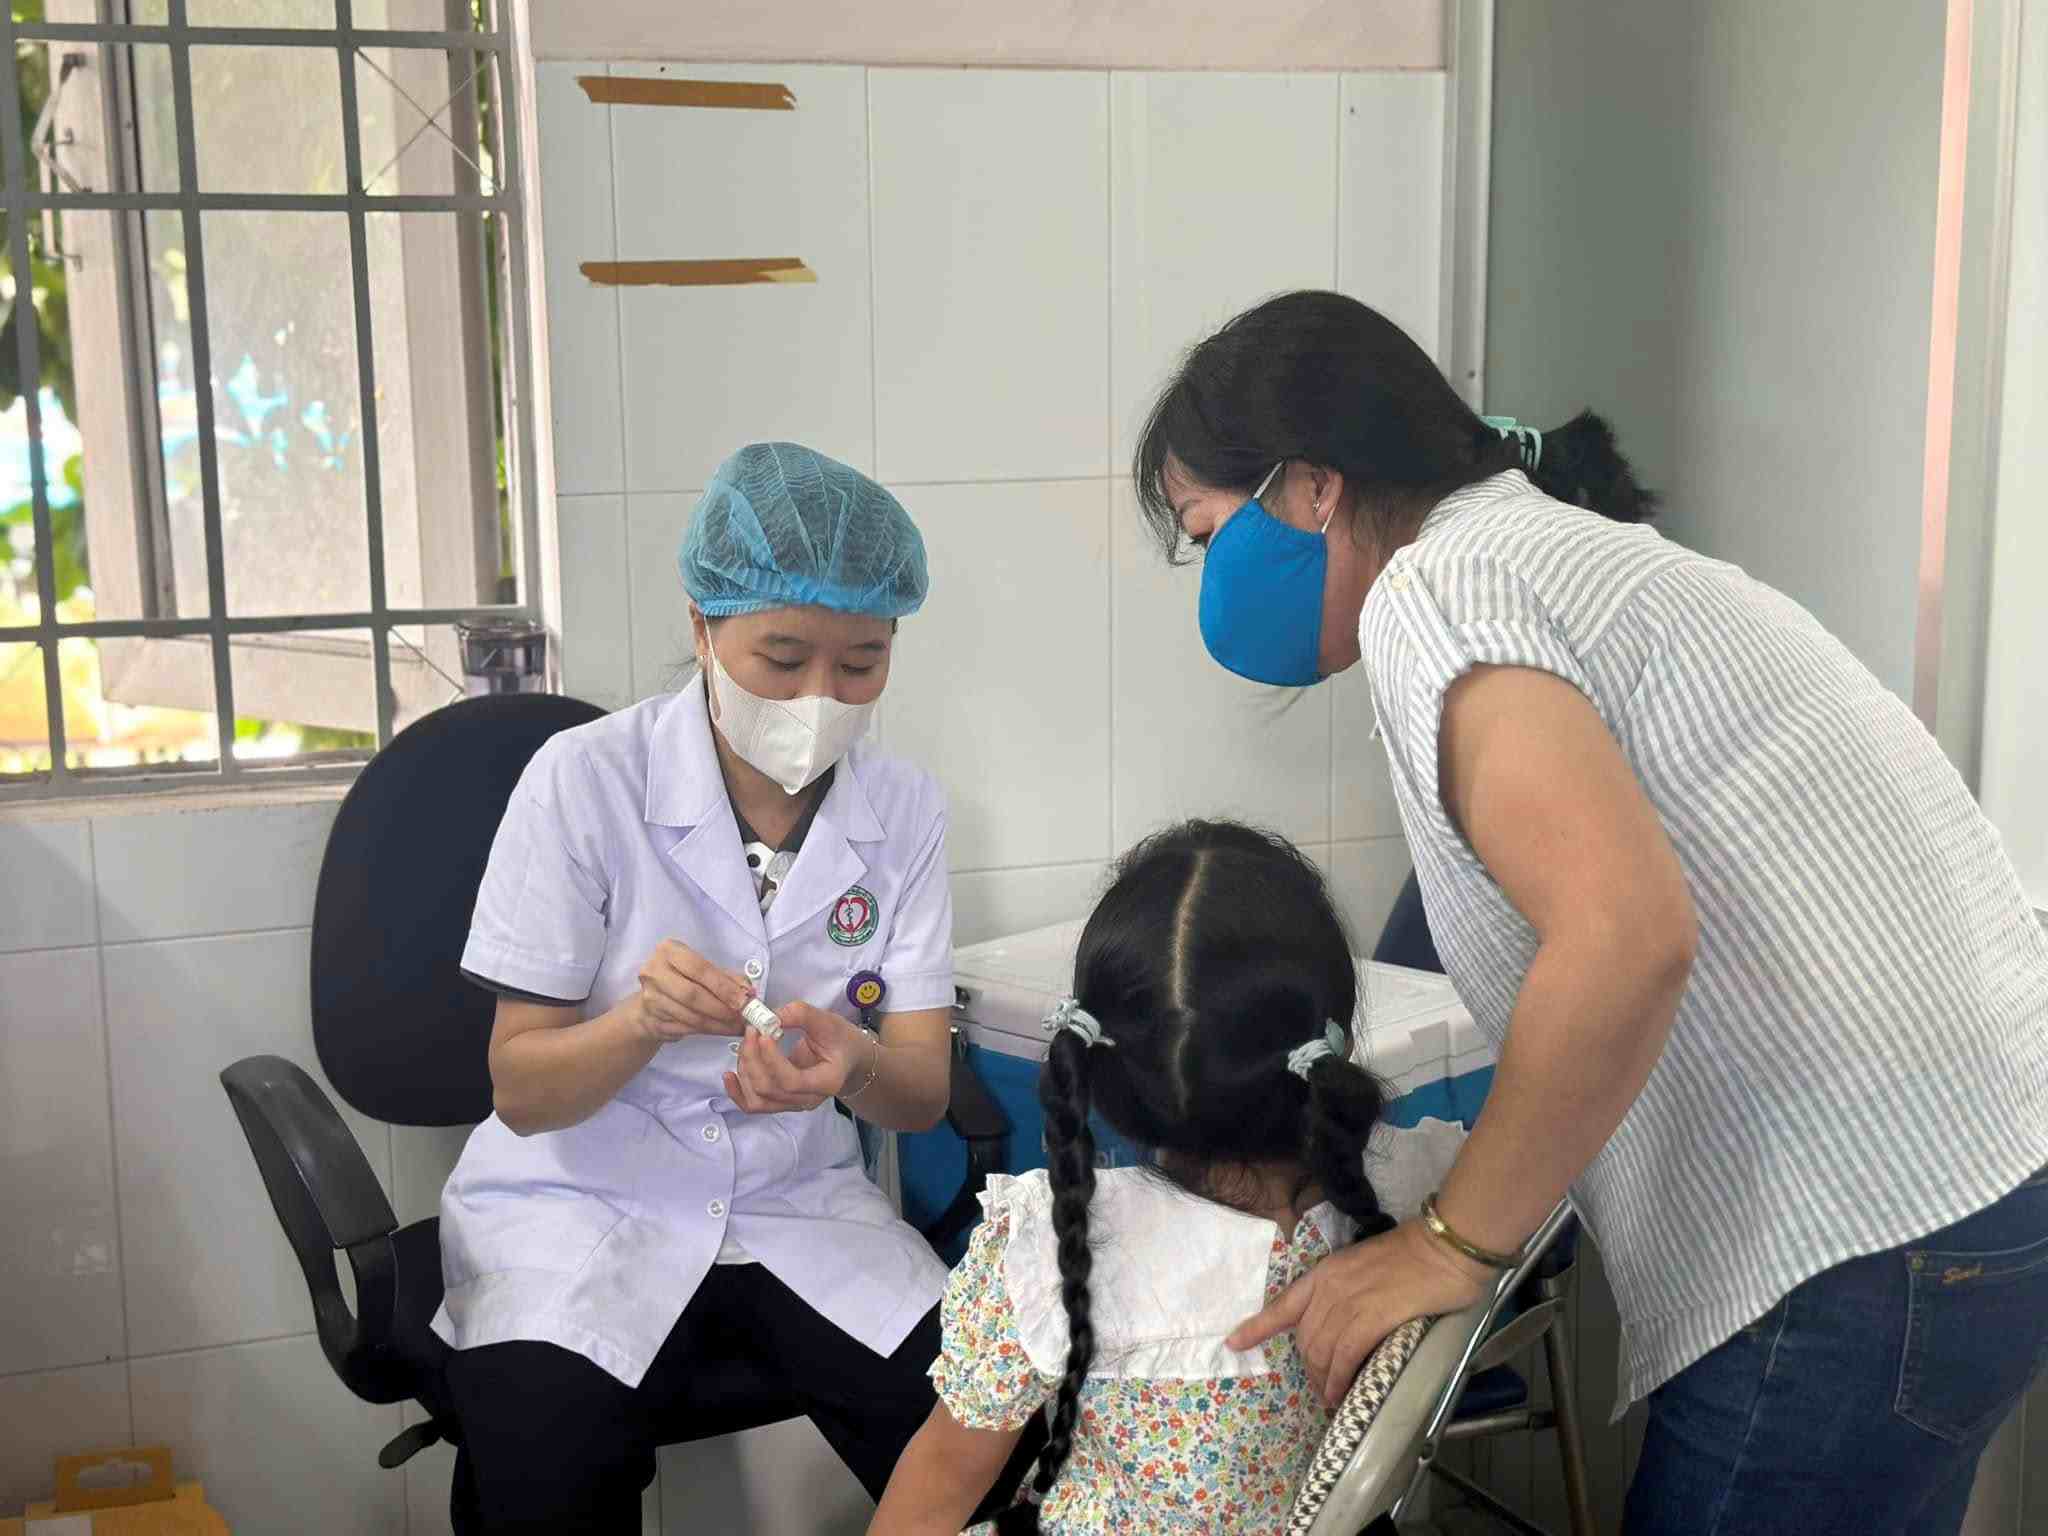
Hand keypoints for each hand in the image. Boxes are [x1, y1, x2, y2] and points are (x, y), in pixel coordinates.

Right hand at [631, 939, 751, 1041]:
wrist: (650, 1002)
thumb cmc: (681, 979)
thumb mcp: (702, 970)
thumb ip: (726, 978)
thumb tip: (749, 992)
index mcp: (669, 951)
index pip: (700, 969)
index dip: (724, 987)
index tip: (743, 1000)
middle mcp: (654, 973)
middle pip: (693, 995)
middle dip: (721, 1008)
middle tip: (741, 1017)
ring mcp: (651, 998)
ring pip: (690, 1017)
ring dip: (718, 1024)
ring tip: (735, 1026)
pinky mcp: (652, 1021)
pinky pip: (685, 1029)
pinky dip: (707, 1032)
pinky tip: (721, 1030)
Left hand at [724, 1001, 867, 1114]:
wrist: (849, 1060)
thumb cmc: (841, 1040)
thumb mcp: (828, 1021)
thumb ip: (801, 1014)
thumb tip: (769, 1016)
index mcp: (825, 1081)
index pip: (790, 1081)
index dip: (771, 1059)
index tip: (764, 1033)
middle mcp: (808, 1100)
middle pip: (769, 1089)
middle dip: (753, 1058)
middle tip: (751, 1030)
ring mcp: (792, 1104)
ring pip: (758, 1099)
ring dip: (745, 1069)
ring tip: (746, 1043)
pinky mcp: (780, 1101)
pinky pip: (754, 1105)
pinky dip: (737, 1092)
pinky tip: (729, 1075)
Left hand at [1228, 1218, 1494, 1406]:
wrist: (1444, 1247)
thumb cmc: (1414, 1256)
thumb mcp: (1367, 1269)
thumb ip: (1350, 1292)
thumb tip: (1346, 1324)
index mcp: (1325, 1272)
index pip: (1284, 1304)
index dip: (1257, 1327)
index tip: (1234, 1342)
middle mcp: (1330, 1287)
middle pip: (1305, 1337)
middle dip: (1308, 1368)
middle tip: (1320, 1388)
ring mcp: (1349, 1301)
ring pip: (1322, 1350)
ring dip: (1322, 1380)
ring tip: (1330, 1398)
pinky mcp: (1372, 1317)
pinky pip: (1344, 1355)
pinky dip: (1339, 1378)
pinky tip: (1340, 1394)